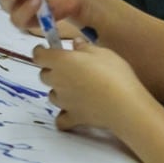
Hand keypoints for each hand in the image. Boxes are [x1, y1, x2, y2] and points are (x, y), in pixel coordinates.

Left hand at [34, 41, 149, 131]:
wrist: (124, 105)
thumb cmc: (114, 73)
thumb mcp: (103, 53)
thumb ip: (85, 47)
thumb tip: (75, 43)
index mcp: (61, 61)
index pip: (39, 55)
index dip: (40, 52)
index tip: (46, 49)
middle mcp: (57, 81)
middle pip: (44, 75)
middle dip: (52, 71)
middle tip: (69, 69)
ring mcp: (63, 101)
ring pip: (52, 95)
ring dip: (59, 91)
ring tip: (76, 89)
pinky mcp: (73, 117)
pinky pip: (61, 119)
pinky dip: (64, 116)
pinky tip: (72, 112)